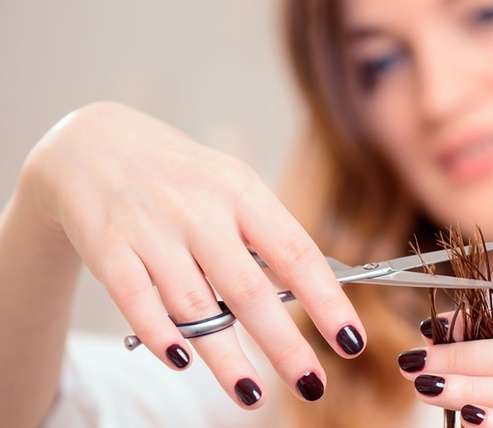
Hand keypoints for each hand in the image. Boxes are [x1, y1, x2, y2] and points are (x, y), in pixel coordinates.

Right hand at [22, 101, 363, 406]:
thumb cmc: (181, 179)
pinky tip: (183, 362)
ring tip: (253, 394)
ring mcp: (152, 230)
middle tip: (312, 386)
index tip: (351, 341)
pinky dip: (162, 336)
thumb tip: (310, 294)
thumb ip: (263, 238)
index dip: (328, 301)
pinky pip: (137, 302)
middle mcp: (201, 210)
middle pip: (250, 290)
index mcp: (243, 192)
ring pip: (195, 307)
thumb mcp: (231, 189)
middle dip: (285, 346)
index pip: (297, 253)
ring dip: (226, 358)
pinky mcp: (109, 249)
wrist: (94, 145)